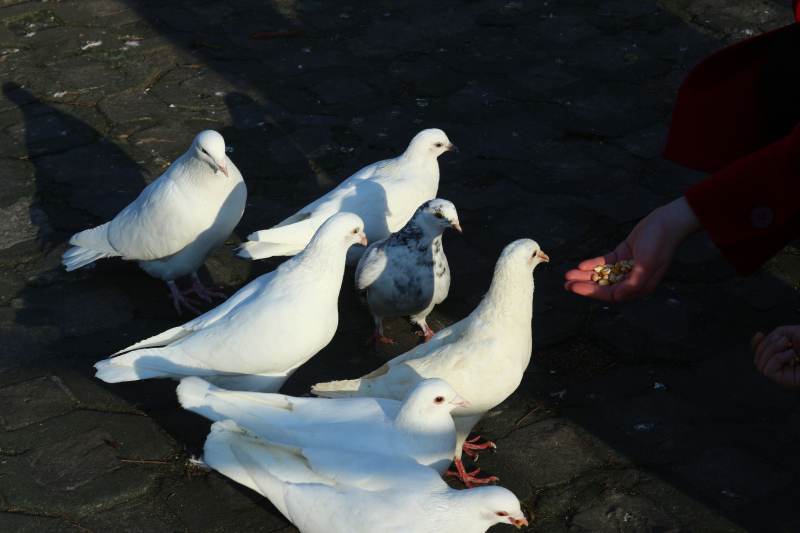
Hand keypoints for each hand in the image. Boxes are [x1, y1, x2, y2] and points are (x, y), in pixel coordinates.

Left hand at [564, 197, 700, 302]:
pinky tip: (581, 265)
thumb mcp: (647, 266)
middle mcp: (632, 279)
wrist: (667, 222)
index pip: (610, 294)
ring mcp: (627, 266)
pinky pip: (605, 262)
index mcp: (639, 287)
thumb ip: (632, 284)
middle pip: (603, 285)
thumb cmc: (659, 244)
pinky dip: (593, 263)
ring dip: (585, 274)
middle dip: (584, 284)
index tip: (574, 287)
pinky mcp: (623, 254)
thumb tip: (617, 297)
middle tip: (565, 283)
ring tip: (568, 273)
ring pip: (602, 274)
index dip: (590, 292)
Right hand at [752, 326, 799, 387]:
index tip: (759, 335)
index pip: (761, 351)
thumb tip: (764, 338)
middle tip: (783, 341)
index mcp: (783, 353)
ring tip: (789, 347)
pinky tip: (791, 355)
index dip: (756, 343)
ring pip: (759, 362)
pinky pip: (767, 370)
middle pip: (758, 355)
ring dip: (772, 350)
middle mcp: (781, 364)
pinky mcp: (783, 381)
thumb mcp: (795, 333)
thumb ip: (778, 333)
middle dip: (767, 344)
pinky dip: (778, 358)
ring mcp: (781, 373)